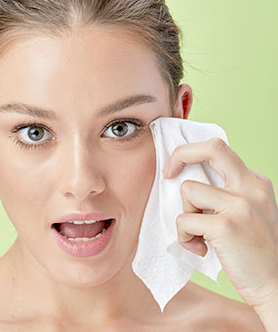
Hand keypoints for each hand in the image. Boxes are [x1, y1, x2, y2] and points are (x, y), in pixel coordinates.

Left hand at [164, 137, 277, 309]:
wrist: (276, 286)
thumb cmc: (255, 251)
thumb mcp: (251, 211)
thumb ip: (228, 192)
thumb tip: (188, 179)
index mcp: (255, 182)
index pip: (219, 149)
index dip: (191, 152)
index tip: (175, 168)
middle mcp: (251, 188)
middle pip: (210, 149)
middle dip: (180, 155)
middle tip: (169, 175)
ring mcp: (239, 206)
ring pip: (188, 190)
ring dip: (185, 213)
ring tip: (199, 234)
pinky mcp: (225, 226)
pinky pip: (184, 220)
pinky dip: (184, 236)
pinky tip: (201, 249)